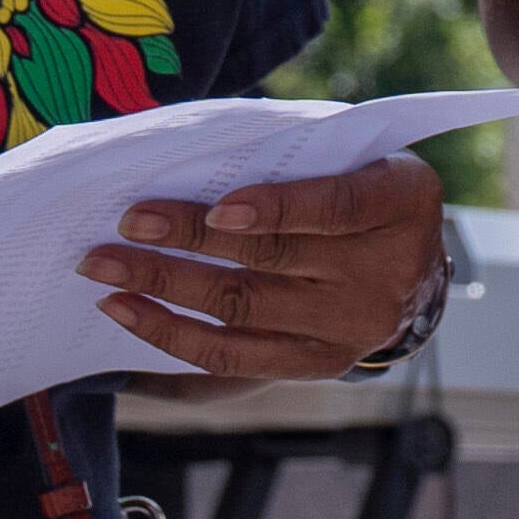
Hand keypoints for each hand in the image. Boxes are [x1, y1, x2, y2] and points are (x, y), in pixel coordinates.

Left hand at [84, 150, 452, 382]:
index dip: (277, 209)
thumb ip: (297, 156)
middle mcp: (385, 273)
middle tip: (126, 223)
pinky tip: (127, 309)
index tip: (218, 205)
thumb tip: (191, 158)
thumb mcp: (355, 154)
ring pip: (243, 309)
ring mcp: (351, 328)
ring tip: (103, 266)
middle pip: (274, 259)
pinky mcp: (318, 364)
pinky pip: (236, 358)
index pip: (337, 207)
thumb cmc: (362, 186)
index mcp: (400, 202)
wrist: (415, 267)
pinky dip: (173, 334)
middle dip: (190, 241)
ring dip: (164, 287)